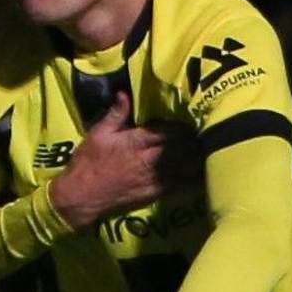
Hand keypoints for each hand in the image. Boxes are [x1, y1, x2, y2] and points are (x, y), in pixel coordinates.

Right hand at [48, 94, 196, 230]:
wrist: (80, 198)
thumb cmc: (87, 164)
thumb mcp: (97, 134)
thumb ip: (116, 114)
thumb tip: (125, 93)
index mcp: (135, 142)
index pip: (168, 131)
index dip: (183, 124)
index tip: (192, 116)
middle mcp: (148, 161)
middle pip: (182, 147)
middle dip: (195, 139)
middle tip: (207, 130)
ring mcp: (154, 179)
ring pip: (186, 166)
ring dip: (199, 156)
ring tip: (211, 146)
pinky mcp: (156, 194)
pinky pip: (181, 185)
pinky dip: (195, 177)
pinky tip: (206, 170)